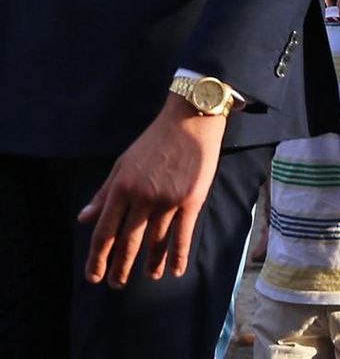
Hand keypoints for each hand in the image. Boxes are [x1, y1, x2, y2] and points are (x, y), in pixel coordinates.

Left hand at [79, 98, 225, 285]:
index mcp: (122, 187)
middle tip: (117, 284)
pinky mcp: (191, 199)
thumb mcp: (122, 164)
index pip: (104, 232)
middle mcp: (142, 197)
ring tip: (150, 276)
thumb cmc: (154, 141)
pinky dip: (177, 257)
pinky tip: (174, 271)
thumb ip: (103, 193)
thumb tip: (83, 219)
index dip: (97, 259)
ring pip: (156, 243)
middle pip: (127, 243)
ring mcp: (168, 200)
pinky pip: (182, 236)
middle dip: (120, 268)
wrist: (190, 119)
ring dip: (151, 265)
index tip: (94, 276)